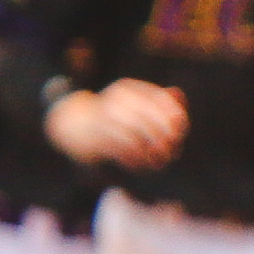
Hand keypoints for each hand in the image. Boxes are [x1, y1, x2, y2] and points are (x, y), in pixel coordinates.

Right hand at [48, 80, 185, 168]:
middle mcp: (113, 100)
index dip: (173, 116)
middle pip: (146, 118)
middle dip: (163, 138)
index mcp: (127, 88)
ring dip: (149, 152)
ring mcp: (99, 117)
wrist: (72, 125)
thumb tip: (178, 94)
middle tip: (172, 152)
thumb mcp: (136, 104)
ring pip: (133, 136)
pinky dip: (133, 159)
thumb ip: (161, 101)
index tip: (180, 132)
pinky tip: (140, 165)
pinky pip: (118, 149)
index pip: (157, 98)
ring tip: (159, 162)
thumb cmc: (114, 115)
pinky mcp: (91, 137)